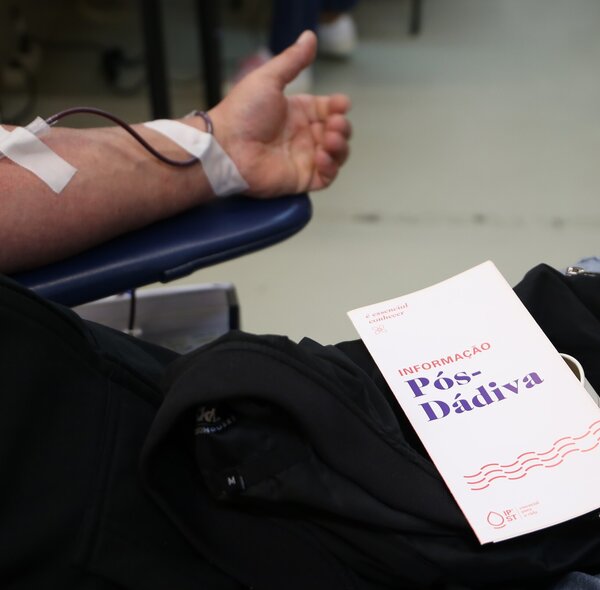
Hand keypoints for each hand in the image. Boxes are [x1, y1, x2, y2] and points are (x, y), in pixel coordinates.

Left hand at [209, 31, 351, 197]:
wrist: (226, 148)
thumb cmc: (243, 113)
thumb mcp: (268, 79)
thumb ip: (292, 61)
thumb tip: (310, 36)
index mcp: (297, 113)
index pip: (328, 110)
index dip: (338, 107)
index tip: (341, 104)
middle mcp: (303, 136)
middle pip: (337, 132)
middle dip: (342, 127)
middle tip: (334, 124)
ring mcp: (303, 159)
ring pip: (336, 155)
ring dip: (340, 146)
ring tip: (330, 139)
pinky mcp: (301, 179)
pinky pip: (326, 177)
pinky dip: (331, 167)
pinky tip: (321, 157)